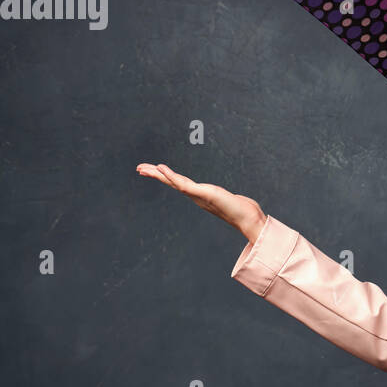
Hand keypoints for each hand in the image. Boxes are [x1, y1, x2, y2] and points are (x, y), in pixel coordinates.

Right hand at [136, 163, 265, 243]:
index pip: (178, 183)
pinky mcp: (203, 193)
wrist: (248, 218)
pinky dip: (171, 176)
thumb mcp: (229, 199)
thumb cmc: (241, 210)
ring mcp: (198, 195)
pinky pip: (183, 183)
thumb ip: (226, 198)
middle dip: (155, 175)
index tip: (153, 169)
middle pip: (171, 182)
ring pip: (173, 182)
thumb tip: (233, 200)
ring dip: (158, 174)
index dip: (165, 176)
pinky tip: (161, 168)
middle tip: (139, 168)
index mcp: (198, 194)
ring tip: (144, 168)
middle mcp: (195, 195)